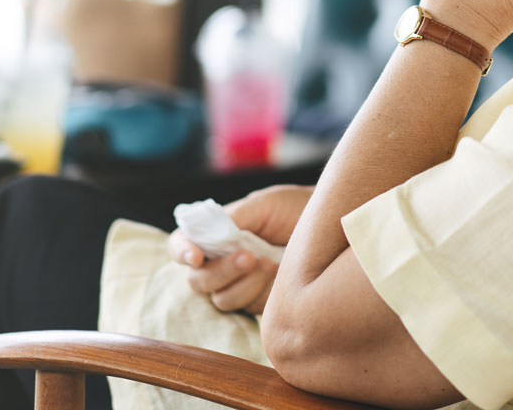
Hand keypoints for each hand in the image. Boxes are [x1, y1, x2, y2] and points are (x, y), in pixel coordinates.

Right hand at [167, 184, 313, 314]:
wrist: (330, 228)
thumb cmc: (294, 209)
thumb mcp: (264, 205)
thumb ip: (233, 218)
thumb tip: (207, 234)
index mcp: (215, 233)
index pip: (182, 244)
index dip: (182, 251)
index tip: (196, 257)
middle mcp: (220, 261)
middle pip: (197, 279)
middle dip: (221, 270)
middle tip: (249, 257)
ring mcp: (238, 284)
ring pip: (220, 298)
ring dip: (243, 283)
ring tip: (271, 263)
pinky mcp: (257, 303)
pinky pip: (245, 308)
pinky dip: (258, 292)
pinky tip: (276, 274)